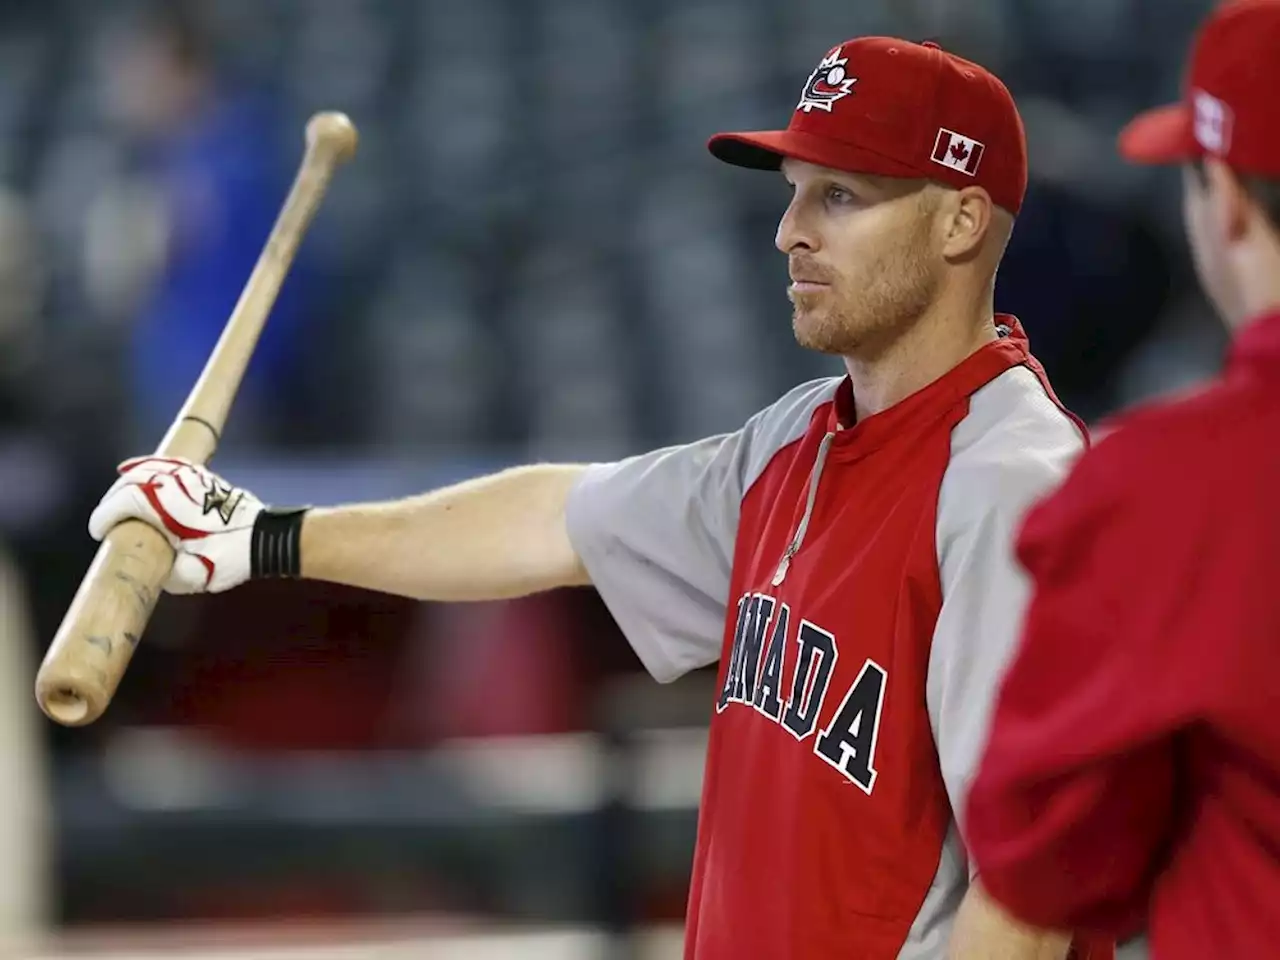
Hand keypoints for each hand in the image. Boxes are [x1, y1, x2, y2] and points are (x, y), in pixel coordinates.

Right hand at [88, 456, 264, 593]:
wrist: (265, 538)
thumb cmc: (231, 558)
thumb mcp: (192, 576)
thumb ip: (164, 573)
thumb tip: (151, 567)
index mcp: (168, 505)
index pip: (124, 501)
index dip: (105, 515)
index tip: (98, 531)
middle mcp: (177, 483)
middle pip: (131, 481)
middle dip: (113, 500)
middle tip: (106, 521)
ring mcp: (191, 476)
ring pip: (148, 468)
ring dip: (127, 483)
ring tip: (117, 502)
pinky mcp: (203, 476)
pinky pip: (166, 464)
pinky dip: (147, 467)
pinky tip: (136, 472)